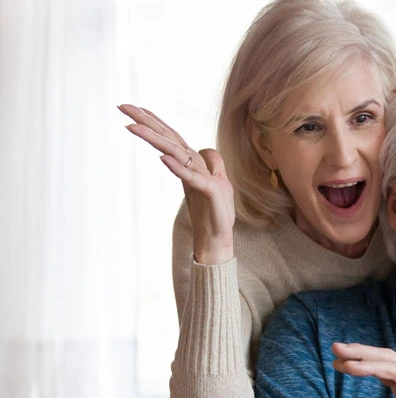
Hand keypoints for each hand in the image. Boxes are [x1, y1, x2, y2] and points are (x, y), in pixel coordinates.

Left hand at [119, 104, 235, 263]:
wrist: (218, 237)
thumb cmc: (213, 211)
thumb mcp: (211, 183)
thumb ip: (209, 165)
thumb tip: (203, 150)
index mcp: (193, 162)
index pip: (170, 136)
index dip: (152, 120)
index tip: (131, 107)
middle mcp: (197, 165)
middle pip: (169, 137)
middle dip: (146, 121)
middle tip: (122, 106)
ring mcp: (204, 177)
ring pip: (176, 152)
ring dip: (154, 138)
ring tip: (133, 126)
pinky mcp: (210, 191)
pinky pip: (190, 177)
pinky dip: (177, 167)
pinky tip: (162, 157)